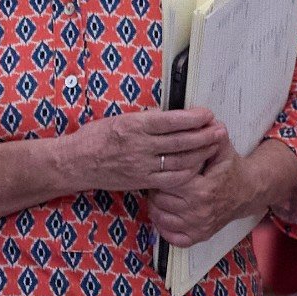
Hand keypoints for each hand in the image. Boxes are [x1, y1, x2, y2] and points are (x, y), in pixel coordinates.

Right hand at [64, 107, 226, 193]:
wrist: (76, 163)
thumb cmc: (94, 138)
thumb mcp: (117, 119)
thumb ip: (144, 120)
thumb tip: (169, 116)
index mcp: (133, 126)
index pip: (171, 121)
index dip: (193, 118)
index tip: (207, 114)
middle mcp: (139, 146)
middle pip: (181, 141)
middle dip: (205, 135)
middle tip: (220, 129)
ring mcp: (142, 165)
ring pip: (181, 160)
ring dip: (202, 153)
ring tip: (214, 145)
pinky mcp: (142, 181)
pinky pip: (172, 178)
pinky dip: (189, 171)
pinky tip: (197, 165)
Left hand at [149, 137, 265, 246]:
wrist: (249, 192)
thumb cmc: (231, 168)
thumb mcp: (223, 149)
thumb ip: (210, 136)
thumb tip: (206, 120)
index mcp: (203, 189)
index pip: (167, 182)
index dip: (161, 174)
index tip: (162, 167)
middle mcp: (200, 212)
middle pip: (159, 200)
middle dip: (156, 188)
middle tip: (160, 179)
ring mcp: (199, 227)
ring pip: (160, 217)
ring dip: (156, 205)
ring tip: (162, 193)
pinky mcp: (199, 237)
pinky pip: (172, 237)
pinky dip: (164, 226)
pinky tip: (167, 212)